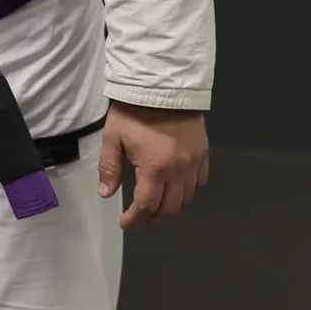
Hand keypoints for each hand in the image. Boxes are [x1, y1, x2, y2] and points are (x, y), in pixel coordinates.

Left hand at [98, 101, 209, 230]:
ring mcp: (194, 163)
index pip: (146, 206)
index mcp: (155, 169)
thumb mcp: (113, 138)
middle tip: (138, 218)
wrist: (163, 86)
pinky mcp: (203, 154)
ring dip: (170, 206)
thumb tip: (106, 193)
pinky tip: (175, 187)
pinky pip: (199, 182)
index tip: (126, 223)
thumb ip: (110, 168)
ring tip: (154, 204)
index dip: (135, 219)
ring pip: (186, 198)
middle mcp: (178, 171)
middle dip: (152, 218)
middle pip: (169, 208)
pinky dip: (187, 190)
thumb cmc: (134, 112)